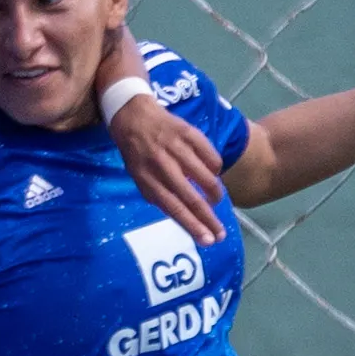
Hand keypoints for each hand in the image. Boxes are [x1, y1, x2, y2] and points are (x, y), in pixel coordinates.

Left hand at [110, 93, 227, 243]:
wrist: (133, 115)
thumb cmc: (137, 153)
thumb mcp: (139, 177)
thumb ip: (158, 196)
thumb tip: (183, 217)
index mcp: (147, 179)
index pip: (173, 207)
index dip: (192, 225)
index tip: (207, 241)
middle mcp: (162, 164)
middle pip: (190, 197)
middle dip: (208, 219)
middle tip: (221, 233)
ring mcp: (176, 147)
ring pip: (206, 176)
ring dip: (215, 193)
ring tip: (216, 200)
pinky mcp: (188, 132)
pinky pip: (210, 155)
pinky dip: (216, 168)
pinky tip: (213, 174)